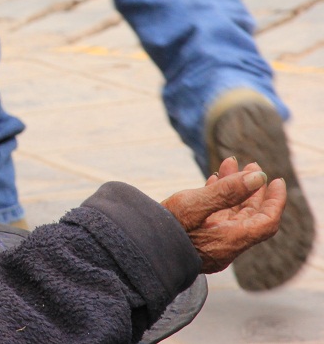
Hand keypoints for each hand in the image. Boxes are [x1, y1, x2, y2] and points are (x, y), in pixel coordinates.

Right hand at [162, 157, 285, 272]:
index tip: (275, 180)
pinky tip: (212, 179)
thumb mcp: (193, 205)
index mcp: (229, 241)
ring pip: (231, 213)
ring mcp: (210, 242)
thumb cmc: (161, 229)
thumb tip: (258, 177)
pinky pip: (215, 216)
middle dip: (252, 189)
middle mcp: (224, 244)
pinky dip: (218, 197)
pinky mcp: (197, 239)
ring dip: (234, 189)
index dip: (274, 201)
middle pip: (249, 216)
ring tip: (230, 163)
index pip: (265, 222)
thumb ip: (226, 192)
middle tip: (251, 165)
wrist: (136, 248)